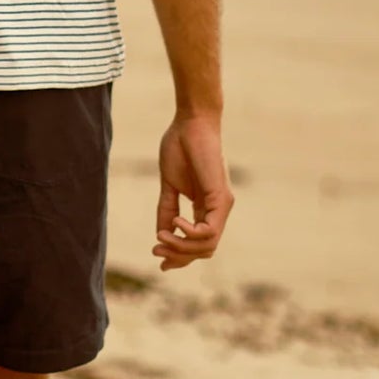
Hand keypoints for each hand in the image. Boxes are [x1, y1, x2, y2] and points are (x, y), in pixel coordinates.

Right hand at [153, 112, 232, 269]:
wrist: (191, 123)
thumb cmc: (180, 147)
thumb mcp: (169, 185)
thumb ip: (166, 210)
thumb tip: (162, 234)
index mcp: (205, 208)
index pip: (198, 243)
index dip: (178, 255)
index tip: (156, 255)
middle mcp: (218, 210)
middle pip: (204, 251)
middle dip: (178, 256)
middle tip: (156, 249)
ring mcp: (222, 206)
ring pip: (207, 246)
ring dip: (181, 246)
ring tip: (162, 236)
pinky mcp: (221, 198)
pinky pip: (209, 231)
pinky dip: (189, 233)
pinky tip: (175, 222)